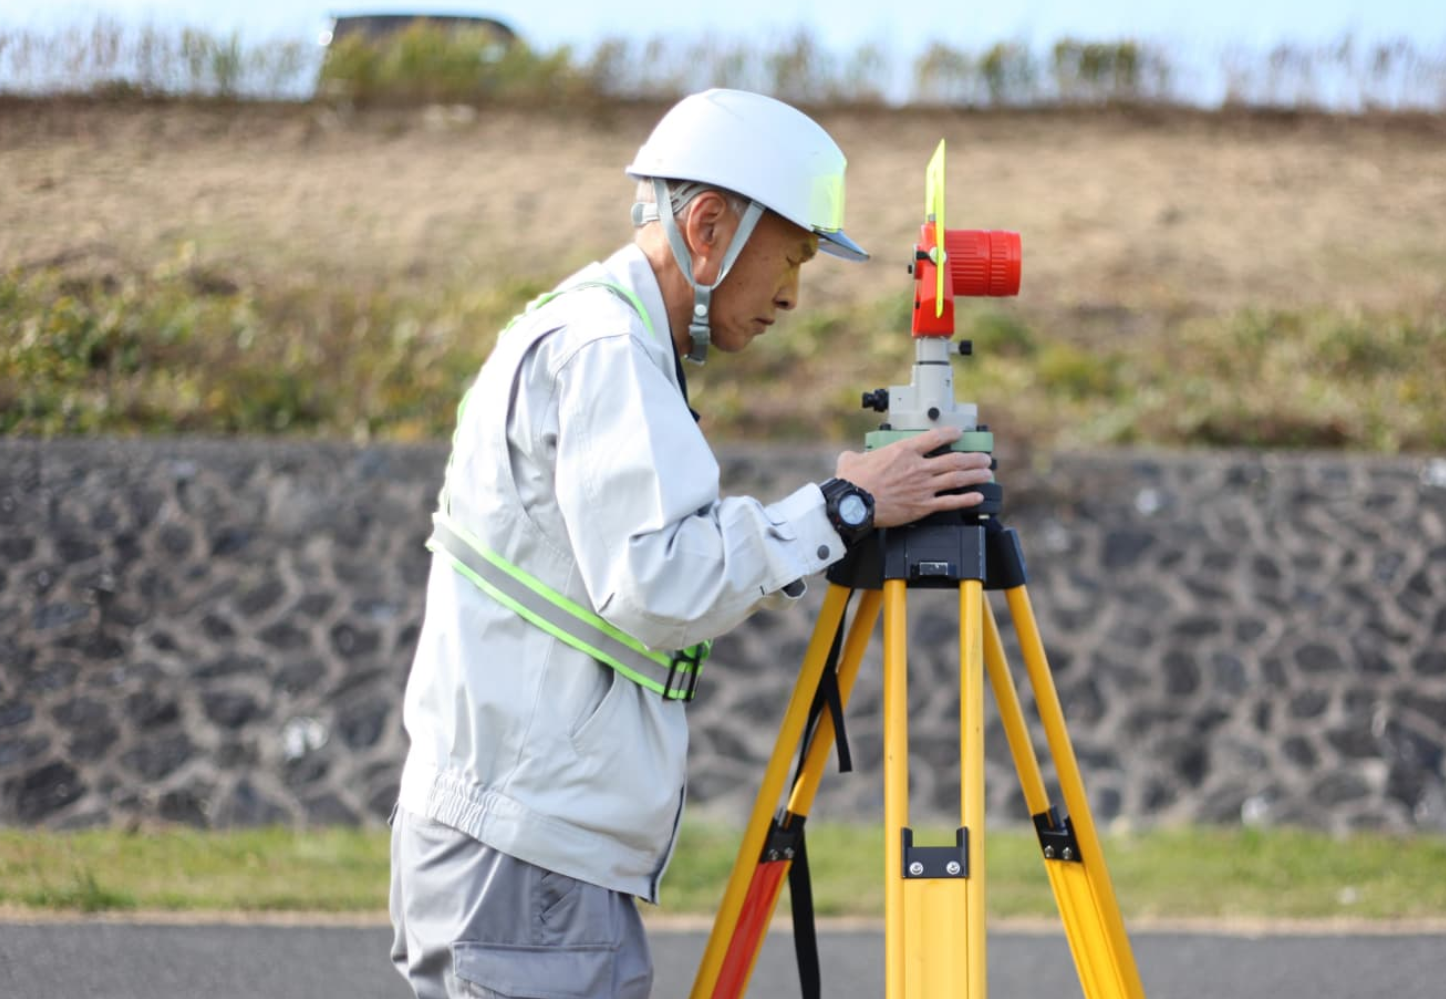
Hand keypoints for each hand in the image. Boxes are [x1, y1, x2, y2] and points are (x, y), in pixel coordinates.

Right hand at [834, 426, 993, 528]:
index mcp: (904, 451)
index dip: (951, 433)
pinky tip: (977, 497)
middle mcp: (918, 467)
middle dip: (973, 457)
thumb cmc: (853, 482)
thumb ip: (856, 456)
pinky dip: (966, 499)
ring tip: (986, 473)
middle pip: (955, 459)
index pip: (935, 437)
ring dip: (975, 475)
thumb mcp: (852, 460)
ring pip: (957, 478)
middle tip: (984, 457)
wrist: (854, 504)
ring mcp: (923, 487)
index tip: (959, 433)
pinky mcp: (923, 506)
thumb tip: (850, 457)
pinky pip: (950, 502)